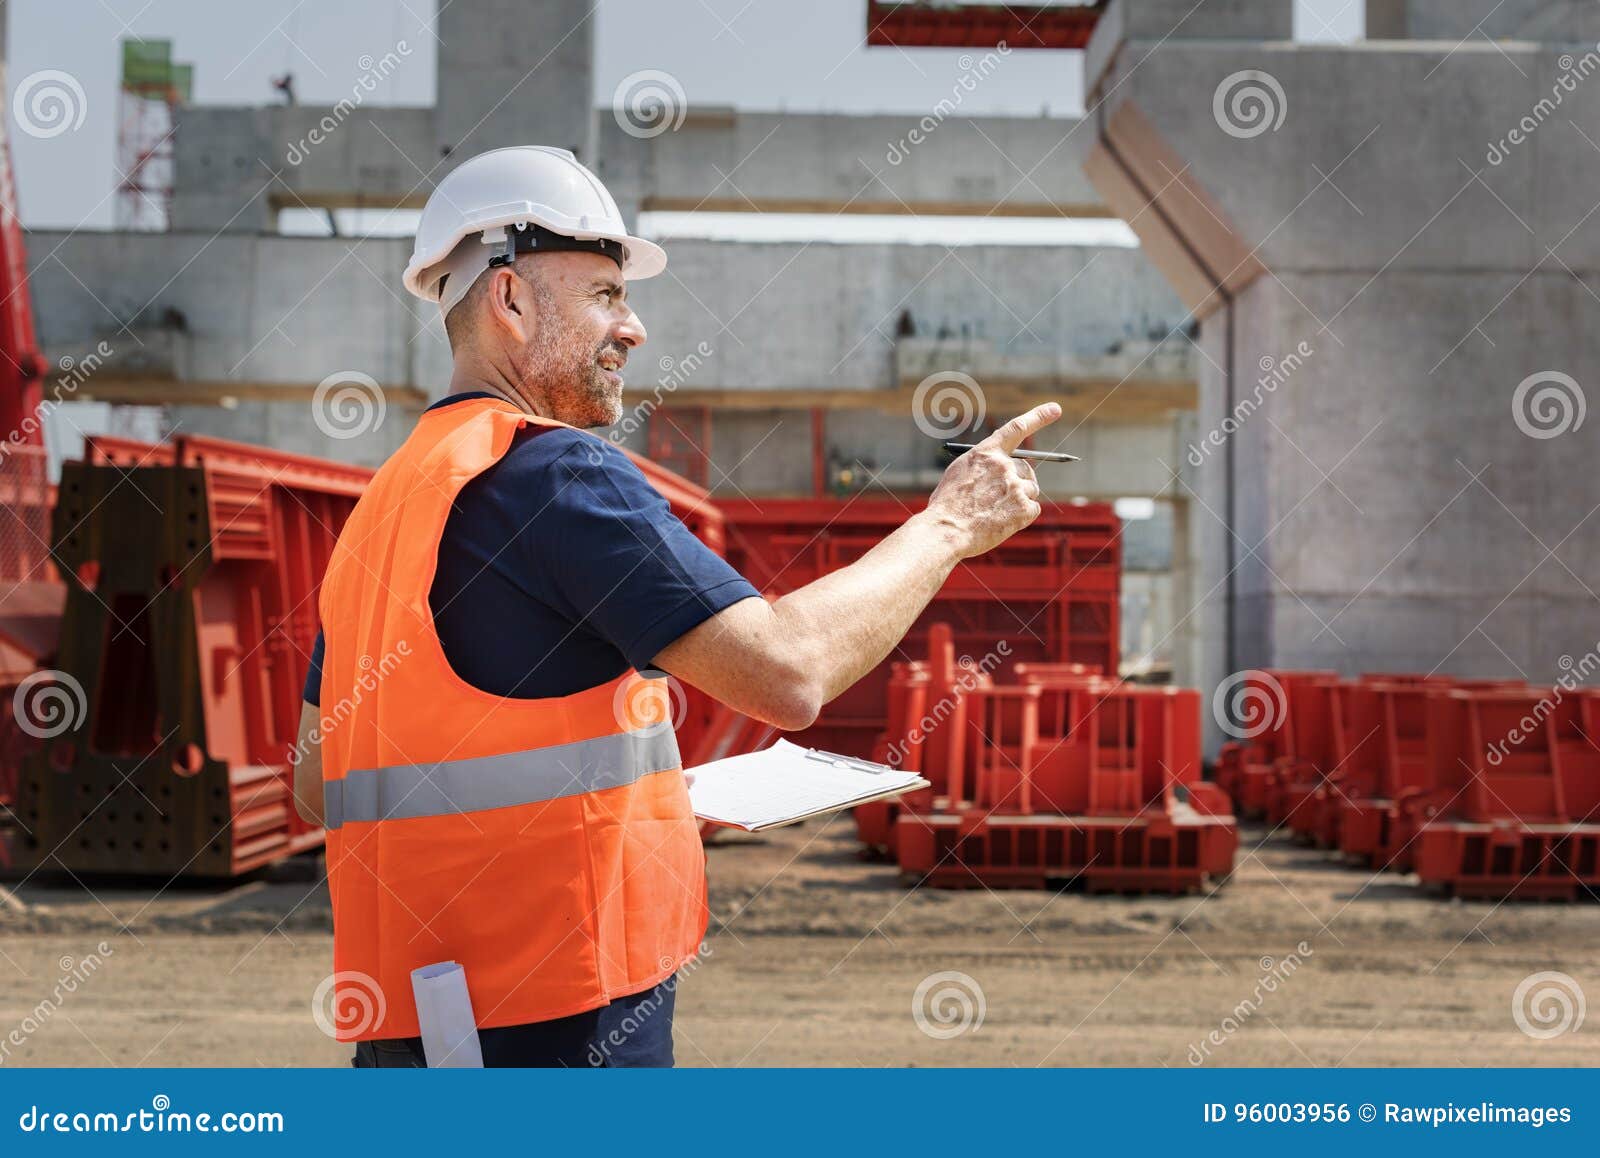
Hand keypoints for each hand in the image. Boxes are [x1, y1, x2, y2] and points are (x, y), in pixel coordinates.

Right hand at [924, 403, 1062, 559]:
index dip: (1038, 416)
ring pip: (1031, 489)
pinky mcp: (1023, 508)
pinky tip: (1003, 521)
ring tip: (997, 512)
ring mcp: (1015, 486)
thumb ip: (983, 465)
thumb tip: (1001, 466)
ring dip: (1019, 499)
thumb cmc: (948, 506)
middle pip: (1026, 468)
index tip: (1055, 409)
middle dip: (1019, 480)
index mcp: (986, 453)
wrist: (946, 531)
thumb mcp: (960, 474)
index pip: (1017, 428)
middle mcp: (1004, 466)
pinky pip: (1033, 508)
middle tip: (1004, 496)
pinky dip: (1022, 516)